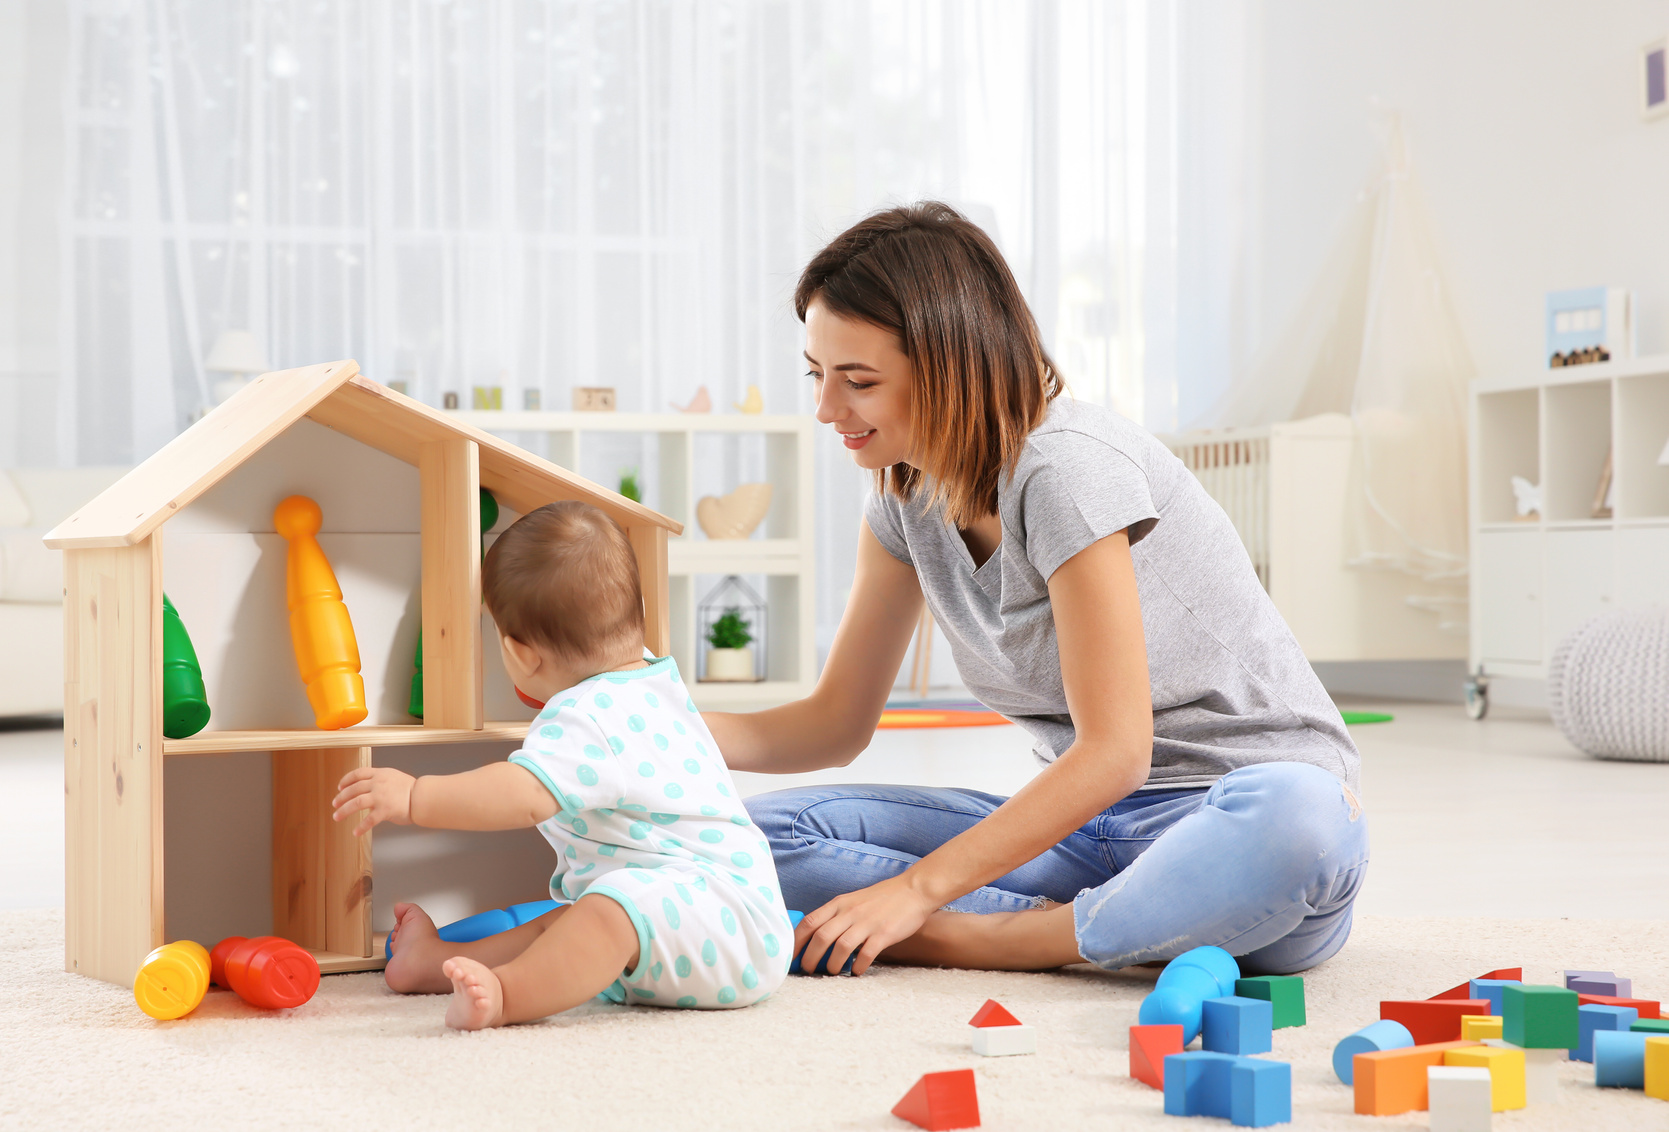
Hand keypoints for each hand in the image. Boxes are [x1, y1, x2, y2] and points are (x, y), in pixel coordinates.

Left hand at [332, 767, 416, 835]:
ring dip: (344, 810)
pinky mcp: (385, 810)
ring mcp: (381, 796)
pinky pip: (369, 820)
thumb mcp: (394, 777)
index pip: (358, 773)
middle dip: (341, 797)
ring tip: (337, 817)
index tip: (340, 787)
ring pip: (356, 802)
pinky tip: (356, 832)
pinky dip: (361, 827)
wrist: (423, 797)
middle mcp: (378, 783)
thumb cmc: (411, 789)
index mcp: (380, 774)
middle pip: (353, 789)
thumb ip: (380, 782)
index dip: (346, 780)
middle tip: (335, 804)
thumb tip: (366, 792)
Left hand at [793, 873, 939, 976]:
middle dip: (810, 958)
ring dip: (832, 965)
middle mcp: (849, 913)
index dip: (796, 941)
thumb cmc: (881, 898)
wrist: (913, 890)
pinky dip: (857, 967)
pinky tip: (856, 971)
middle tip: (808, 970)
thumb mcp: (852, 900)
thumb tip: (815, 937)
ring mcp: (867, 923)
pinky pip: (865, 955)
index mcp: (839, 904)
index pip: (809, 922)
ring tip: (832, 972)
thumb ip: (835, 915)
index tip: (790, 956)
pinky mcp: (883, 934)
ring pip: (840, 948)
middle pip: (821, 938)